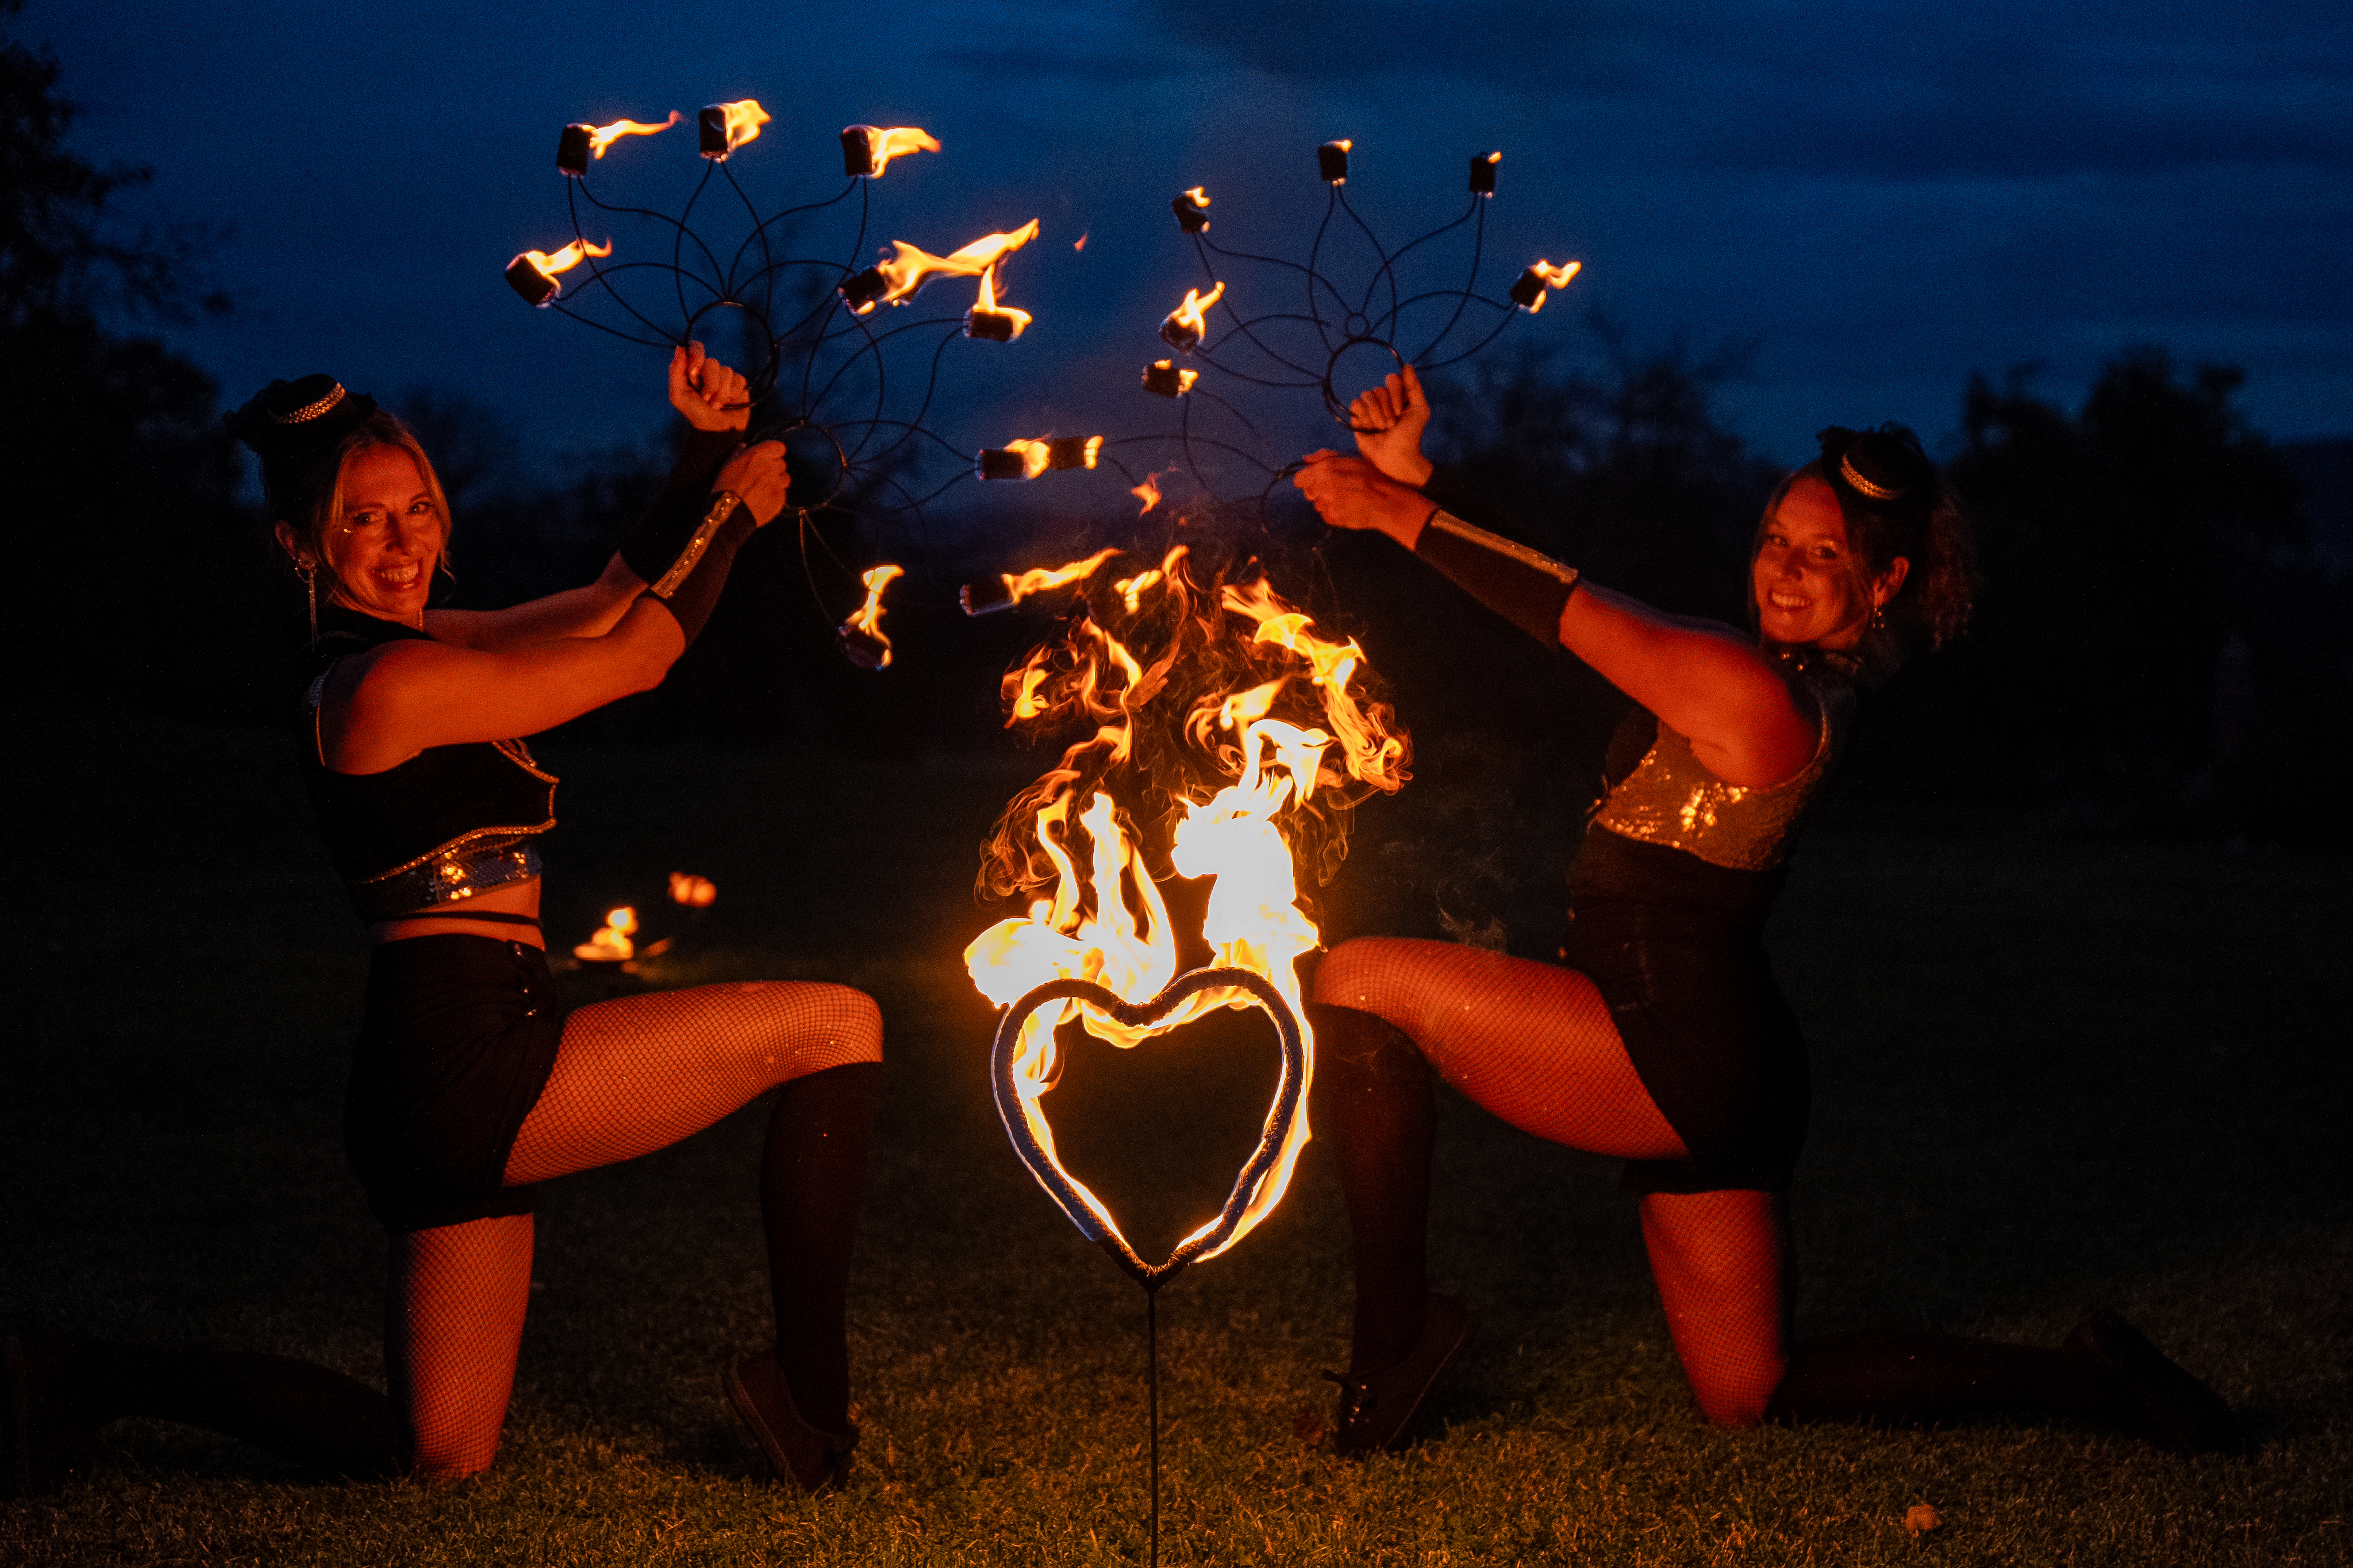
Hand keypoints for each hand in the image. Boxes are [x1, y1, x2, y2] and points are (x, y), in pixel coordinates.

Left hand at [669, 341, 751, 431]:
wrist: (716, 430)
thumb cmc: (696, 414)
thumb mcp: (679, 395)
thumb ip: (676, 371)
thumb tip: (679, 348)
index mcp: (694, 369)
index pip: (696, 348)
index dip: (697, 355)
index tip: (694, 372)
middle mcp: (709, 370)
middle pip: (712, 362)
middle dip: (709, 384)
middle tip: (706, 399)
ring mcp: (725, 376)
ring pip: (726, 371)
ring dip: (720, 392)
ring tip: (717, 405)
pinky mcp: (739, 383)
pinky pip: (738, 380)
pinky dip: (732, 394)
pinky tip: (729, 403)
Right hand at [716, 441, 789, 524]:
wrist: (730, 511)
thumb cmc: (726, 486)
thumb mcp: (728, 465)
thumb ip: (738, 453)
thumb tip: (744, 446)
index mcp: (758, 455)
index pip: (779, 447)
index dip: (775, 452)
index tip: (769, 457)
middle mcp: (771, 467)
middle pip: (782, 463)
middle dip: (775, 468)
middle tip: (763, 475)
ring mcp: (777, 483)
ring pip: (785, 478)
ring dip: (778, 481)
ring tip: (765, 488)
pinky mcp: (780, 498)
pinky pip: (783, 493)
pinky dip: (776, 495)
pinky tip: (765, 498)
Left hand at [1293, 451, 1434, 547]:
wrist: (1384, 500)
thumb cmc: (1370, 476)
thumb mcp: (1348, 458)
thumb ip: (1323, 456)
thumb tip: (1305, 460)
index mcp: (1323, 471)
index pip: (1299, 480)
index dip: (1307, 478)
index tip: (1318, 478)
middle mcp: (1321, 489)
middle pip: (1308, 492)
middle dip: (1318, 489)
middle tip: (1337, 486)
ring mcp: (1326, 506)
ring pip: (1317, 504)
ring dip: (1326, 500)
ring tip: (1345, 497)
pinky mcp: (1332, 519)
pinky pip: (1326, 514)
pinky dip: (1333, 511)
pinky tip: (1347, 506)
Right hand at [1348, 364, 1433, 485]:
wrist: (1395, 456)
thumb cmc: (1410, 435)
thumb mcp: (1420, 410)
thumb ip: (1414, 387)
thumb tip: (1407, 365)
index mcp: (1399, 395)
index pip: (1392, 379)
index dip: (1395, 394)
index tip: (1401, 412)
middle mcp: (1383, 399)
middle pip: (1379, 389)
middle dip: (1387, 409)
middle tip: (1391, 425)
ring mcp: (1369, 407)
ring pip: (1367, 395)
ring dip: (1376, 414)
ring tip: (1381, 429)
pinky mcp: (1357, 416)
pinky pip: (1356, 404)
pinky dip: (1364, 416)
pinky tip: (1369, 428)